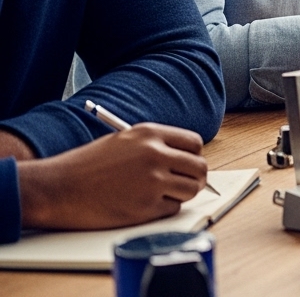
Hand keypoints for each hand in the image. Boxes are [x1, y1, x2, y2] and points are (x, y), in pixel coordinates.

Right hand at [17, 123, 206, 230]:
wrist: (57, 188)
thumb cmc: (86, 166)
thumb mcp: (123, 141)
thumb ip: (155, 146)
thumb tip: (184, 159)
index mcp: (150, 134)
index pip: (194, 144)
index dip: (193, 156)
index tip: (187, 165)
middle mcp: (155, 154)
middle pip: (200, 168)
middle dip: (195, 178)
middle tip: (184, 184)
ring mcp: (153, 181)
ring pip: (191, 190)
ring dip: (181, 194)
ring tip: (159, 194)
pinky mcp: (146, 207)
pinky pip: (173, 209)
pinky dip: (163, 209)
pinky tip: (141, 204)